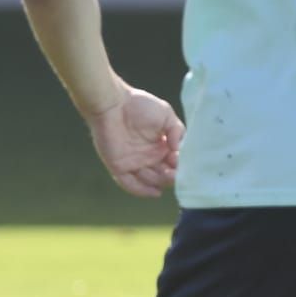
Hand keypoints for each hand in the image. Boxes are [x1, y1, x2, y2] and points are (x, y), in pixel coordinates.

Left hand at [86, 83, 184, 197]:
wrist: (111, 103)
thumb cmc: (139, 105)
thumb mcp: (166, 115)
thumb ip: (177, 131)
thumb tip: (179, 150)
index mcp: (161, 146)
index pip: (175, 162)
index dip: (181, 164)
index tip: (184, 161)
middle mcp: (149, 157)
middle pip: (164, 174)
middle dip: (172, 176)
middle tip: (177, 173)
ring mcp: (134, 162)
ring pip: (150, 180)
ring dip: (160, 182)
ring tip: (168, 177)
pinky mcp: (118, 166)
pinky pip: (130, 184)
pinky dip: (142, 191)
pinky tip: (155, 193)